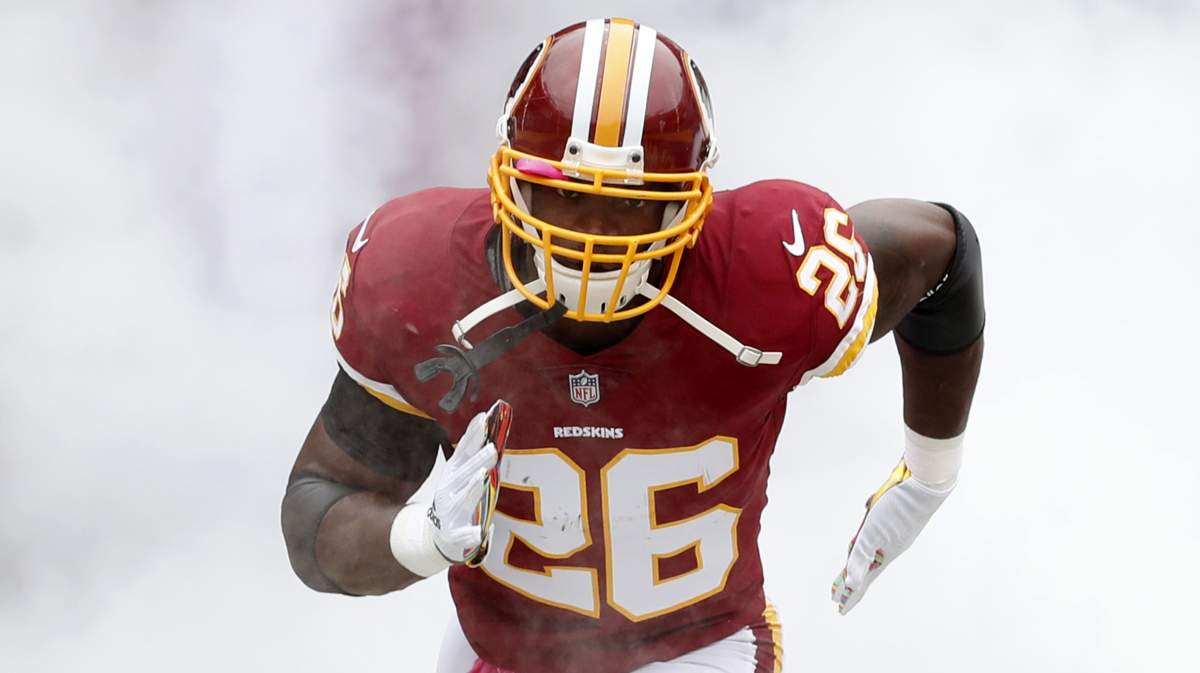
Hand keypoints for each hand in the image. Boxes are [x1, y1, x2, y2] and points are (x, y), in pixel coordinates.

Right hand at [428, 400, 511, 564]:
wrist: (437, 534)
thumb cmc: (457, 498)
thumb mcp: (463, 474)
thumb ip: (475, 454)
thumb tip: (490, 424)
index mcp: (453, 472)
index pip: (464, 451)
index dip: (473, 435)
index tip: (484, 419)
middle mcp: (448, 489)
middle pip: (465, 473)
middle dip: (478, 461)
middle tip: (493, 450)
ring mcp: (450, 511)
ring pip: (463, 499)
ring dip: (472, 488)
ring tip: (482, 478)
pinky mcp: (453, 533)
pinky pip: (462, 534)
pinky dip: (469, 534)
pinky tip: (478, 532)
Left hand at [831, 459, 952, 614]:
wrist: (925, 482)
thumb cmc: (899, 508)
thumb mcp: (873, 534)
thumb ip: (860, 558)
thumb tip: (851, 583)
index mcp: (884, 553)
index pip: (862, 579)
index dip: (850, 594)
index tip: (840, 610)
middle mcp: (887, 545)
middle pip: (863, 565)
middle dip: (850, 580)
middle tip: (836, 594)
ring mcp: (890, 532)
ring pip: (868, 548)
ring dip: (856, 559)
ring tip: (847, 570)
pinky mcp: (891, 517)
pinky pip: (874, 532)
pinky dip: (865, 538)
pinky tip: (865, 534)